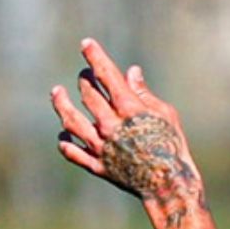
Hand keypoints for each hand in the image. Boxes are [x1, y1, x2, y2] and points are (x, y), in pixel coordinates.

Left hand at [50, 38, 206, 221]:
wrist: (168, 185)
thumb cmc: (173, 145)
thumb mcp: (165, 114)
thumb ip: (143, 93)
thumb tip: (130, 72)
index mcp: (128, 108)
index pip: (106, 74)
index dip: (94, 56)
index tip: (86, 44)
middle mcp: (109, 125)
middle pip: (87, 94)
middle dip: (84, 79)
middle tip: (85, 75)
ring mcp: (100, 146)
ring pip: (70, 120)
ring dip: (61, 104)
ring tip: (57, 92)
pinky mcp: (97, 166)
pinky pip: (73, 152)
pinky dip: (66, 142)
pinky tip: (63, 135)